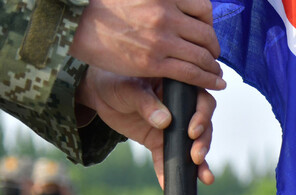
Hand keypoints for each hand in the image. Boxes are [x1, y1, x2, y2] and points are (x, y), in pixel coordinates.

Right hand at [69, 0, 224, 90]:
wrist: (78, 23)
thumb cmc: (104, 6)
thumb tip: (176, 4)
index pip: (203, 8)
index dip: (208, 23)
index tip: (206, 31)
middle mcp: (166, 14)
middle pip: (206, 34)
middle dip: (213, 47)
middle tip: (212, 54)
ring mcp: (161, 39)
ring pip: (202, 56)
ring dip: (213, 67)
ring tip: (215, 72)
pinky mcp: (154, 62)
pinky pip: (191, 73)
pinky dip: (207, 80)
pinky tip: (215, 84)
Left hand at [75, 68, 214, 187]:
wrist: (101, 94)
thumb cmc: (116, 80)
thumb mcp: (128, 88)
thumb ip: (146, 102)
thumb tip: (165, 121)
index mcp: (181, 88)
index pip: (202, 101)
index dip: (202, 116)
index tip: (193, 131)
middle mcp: (183, 108)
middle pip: (203, 126)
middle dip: (203, 143)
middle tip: (196, 157)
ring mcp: (174, 127)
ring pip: (192, 145)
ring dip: (198, 163)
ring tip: (203, 178)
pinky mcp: (160, 142)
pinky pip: (167, 158)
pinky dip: (168, 172)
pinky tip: (167, 185)